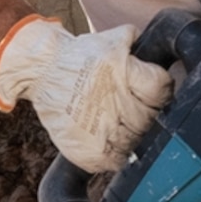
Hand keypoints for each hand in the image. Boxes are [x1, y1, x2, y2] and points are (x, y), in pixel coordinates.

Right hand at [0, 17, 174, 172]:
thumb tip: (157, 44)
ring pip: (138, 141)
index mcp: (122, 72)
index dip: (160, 89)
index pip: (160, 88)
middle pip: (152, 117)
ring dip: (135, 135)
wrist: (40, 71)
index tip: (152, 90)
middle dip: (148, 112)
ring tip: (121, 124)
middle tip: (134, 108)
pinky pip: (116, 161)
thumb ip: (135, 43)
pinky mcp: (89, 151)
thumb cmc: (77, 56)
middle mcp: (114, 101)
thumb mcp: (110, 40)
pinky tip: (111, 141)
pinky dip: (117, 155)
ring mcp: (102, 129)